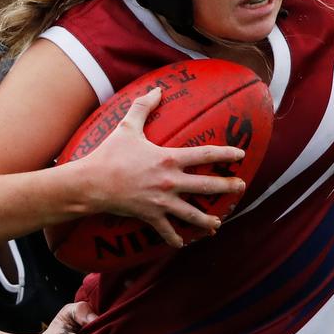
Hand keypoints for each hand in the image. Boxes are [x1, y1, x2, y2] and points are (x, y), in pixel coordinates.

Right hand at [82, 88, 245, 247]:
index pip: (205, 155)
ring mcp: (162, 201)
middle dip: (227, 187)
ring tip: (218, 223)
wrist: (92, 183)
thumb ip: (143, 107)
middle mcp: (170, 182)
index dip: (225, 153)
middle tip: (241, 187)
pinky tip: (182, 243)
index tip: (240, 154)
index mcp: (169, 159)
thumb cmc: (110, 154)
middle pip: (207, 186)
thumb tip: (157, 89)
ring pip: (192, 214)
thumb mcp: (127, 127)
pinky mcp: (150, 216)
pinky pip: (166, 231)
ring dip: (208, 220)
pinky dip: (175, 239)